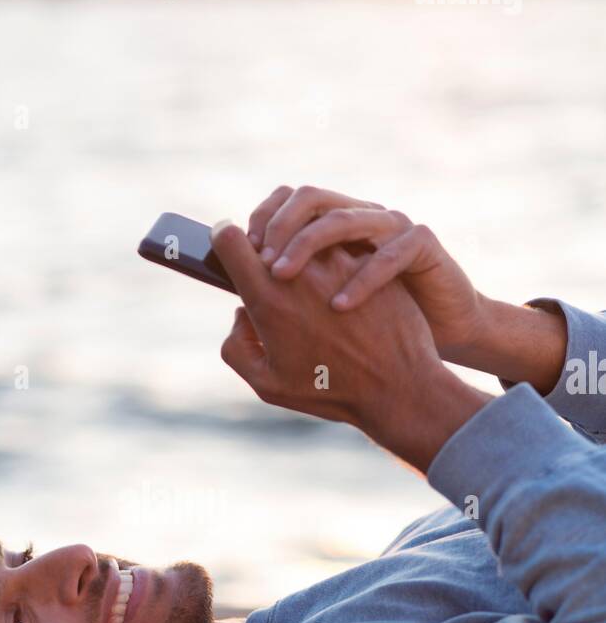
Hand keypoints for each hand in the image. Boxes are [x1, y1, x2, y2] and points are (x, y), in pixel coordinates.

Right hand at [211, 220, 487, 470]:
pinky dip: (332, 261)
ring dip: (299, 251)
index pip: (230, 238)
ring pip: (304, 236)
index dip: (223, 238)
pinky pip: (338, 248)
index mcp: (269, 299)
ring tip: (310, 287)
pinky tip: (340, 289)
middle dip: (259, 245)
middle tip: (267, 270)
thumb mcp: (267, 384)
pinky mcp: (367, 259)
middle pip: (266, 231)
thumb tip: (241, 314)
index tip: (227, 246)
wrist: (398, 388)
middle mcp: (301, 272)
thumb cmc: (331, 391)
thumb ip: (236, 347)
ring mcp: (338, 260)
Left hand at [247, 184, 486, 364]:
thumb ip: (283, 305)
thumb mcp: (320, 316)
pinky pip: (389, 252)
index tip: (237, 253)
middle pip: (309, 197)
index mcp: (330, 229)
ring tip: (282, 279)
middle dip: (277, 227)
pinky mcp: (421, 244)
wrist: (431, 347)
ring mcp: (390, 226)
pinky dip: (361, 279)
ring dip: (306, 246)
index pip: (287, 202)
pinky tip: (338, 306)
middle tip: (261, 265)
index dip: (260, 220)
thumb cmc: (369, 335)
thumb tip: (238, 311)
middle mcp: (358, 218)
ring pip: (343, 218)